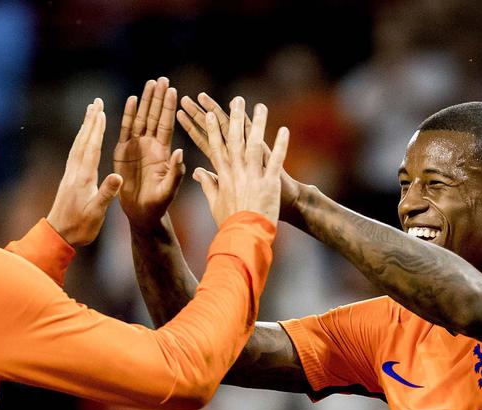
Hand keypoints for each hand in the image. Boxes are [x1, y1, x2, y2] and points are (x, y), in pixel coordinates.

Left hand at [47, 98, 123, 246]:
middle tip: (96, 103)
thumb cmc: (80, 226)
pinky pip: (75, 153)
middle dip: (90, 121)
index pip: (92, 148)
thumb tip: (118, 176)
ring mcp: (70, 174)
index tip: (101, 111)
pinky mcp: (69, 178)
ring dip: (85, 127)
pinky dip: (81, 140)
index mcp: (84, 178)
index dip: (97, 130)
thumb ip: (107, 193)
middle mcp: (75, 172)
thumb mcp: (96, 212)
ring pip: (78, 144)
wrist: (59, 235)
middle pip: (83, 141)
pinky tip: (84, 137)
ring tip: (91, 113)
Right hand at [114, 77, 185, 230]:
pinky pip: (126, 130)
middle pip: (155, 116)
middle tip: (162, 79)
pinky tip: (131, 100)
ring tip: (149, 83)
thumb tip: (181, 151)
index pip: (167, 125)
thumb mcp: (170, 189)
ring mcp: (137, 146)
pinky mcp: (123, 151)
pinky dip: (128, 115)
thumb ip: (176, 171)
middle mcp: (151, 145)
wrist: (141, 212)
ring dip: (145, 101)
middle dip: (158, 98)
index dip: (169, 108)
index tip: (173, 90)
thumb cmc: (159, 203)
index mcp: (164, 152)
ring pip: (141, 119)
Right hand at [189, 97, 288, 225]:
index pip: (215, 147)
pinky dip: (280, 144)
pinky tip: (284, 129)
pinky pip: (276, 160)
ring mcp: (253, 176)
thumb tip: (197, 172)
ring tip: (260, 107)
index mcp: (223, 176)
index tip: (209, 113)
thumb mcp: (215, 204)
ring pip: (255, 145)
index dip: (212, 129)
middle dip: (235, 118)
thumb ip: (207, 185)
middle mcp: (237, 173)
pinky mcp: (270, 183)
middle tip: (237, 100)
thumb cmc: (230, 222)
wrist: (245, 237)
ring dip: (258, 124)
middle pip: (235, 140)